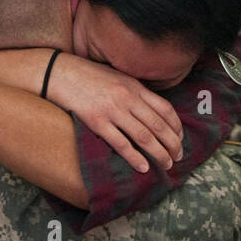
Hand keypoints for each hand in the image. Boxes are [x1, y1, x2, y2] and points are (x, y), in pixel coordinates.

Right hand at [44, 52, 183, 171]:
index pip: (165, 109)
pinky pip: (121, 144)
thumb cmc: (88, 75)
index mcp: (135, 86)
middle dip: (173, 143)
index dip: (176, 126)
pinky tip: (143, 167)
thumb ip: (134, 91)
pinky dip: (135, 158)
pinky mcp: (97, 122)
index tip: (180, 138)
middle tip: (179, 156)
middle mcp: (128, 98)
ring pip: (144, 137)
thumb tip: (150, 109)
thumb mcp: (117, 77)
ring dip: (159, 153)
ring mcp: (113, 110)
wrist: (60, 73)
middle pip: (158, 125)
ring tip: (167, 164)